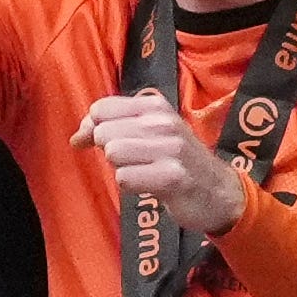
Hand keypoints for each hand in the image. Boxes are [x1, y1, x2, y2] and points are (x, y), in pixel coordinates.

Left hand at [71, 91, 248, 233]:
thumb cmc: (178, 160)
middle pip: (103, 132)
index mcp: (156, 106)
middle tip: (133, 160)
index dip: (93, 128)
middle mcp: (164, 122)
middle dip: (109, 150)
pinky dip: (131, 185)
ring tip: (143, 170)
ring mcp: (170, 149)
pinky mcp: (172, 177)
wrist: (219, 191)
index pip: (101, 108)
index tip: (104, 143)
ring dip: (121, 168)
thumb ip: (113, 126)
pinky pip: (124, 178)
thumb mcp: (150, 133)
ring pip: (114, 152)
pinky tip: (149, 185)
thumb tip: (76, 138)